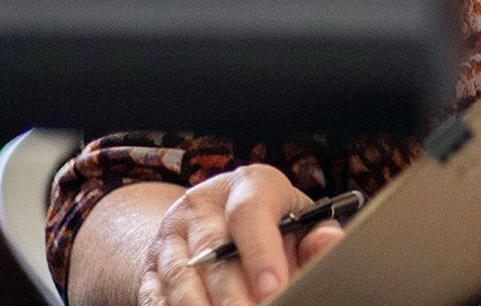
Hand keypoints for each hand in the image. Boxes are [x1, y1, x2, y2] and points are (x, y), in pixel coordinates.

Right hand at [138, 165, 345, 305]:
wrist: (212, 227)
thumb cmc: (270, 227)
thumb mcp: (297, 222)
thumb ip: (315, 238)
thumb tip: (329, 244)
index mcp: (247, 186)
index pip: (249, 211)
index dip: (261, 253)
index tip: (274, 289)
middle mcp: (202, 206)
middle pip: (213, 252)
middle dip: (234, 295)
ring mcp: (171, 237)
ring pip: (180, 278)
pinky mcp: (151, 269)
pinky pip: (156, 297)